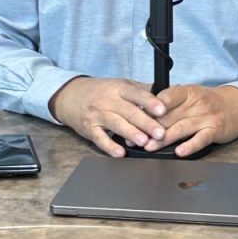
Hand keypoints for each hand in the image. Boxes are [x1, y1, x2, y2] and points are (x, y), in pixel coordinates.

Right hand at [49, 76, 167, 156]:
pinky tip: (120, 153)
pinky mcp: (89, 129)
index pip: (136, 93)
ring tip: (144, 142)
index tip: (162, 109)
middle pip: (129, 112)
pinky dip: (110, 147)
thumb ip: (141, 90)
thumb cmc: (101, 91)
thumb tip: (165, 94)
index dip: (149, 102)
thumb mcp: (119, 85)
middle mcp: (108, 100)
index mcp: (119, 88)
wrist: (71, 95)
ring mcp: (98, 115)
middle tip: (160, 133)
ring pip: (116, 124)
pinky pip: (100, 139)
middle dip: (146, 123)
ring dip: (131, 133)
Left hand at [141, 84, 237, 157]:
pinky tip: (179, 152)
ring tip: (150, 147)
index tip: (135, 116)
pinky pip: (201, 139)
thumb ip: (171, 102)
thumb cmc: (210, 102)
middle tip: (135, 137)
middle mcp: (196, 103)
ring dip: (164, 139)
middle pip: (169, 116)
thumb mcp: (191, 95)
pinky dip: (190, 145)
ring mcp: (206, 117)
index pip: (165, 97)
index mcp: (188, 92)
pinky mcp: (215, 130)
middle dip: (150, 128)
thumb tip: (146, 112)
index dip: (149, 108)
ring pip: (181, 128)